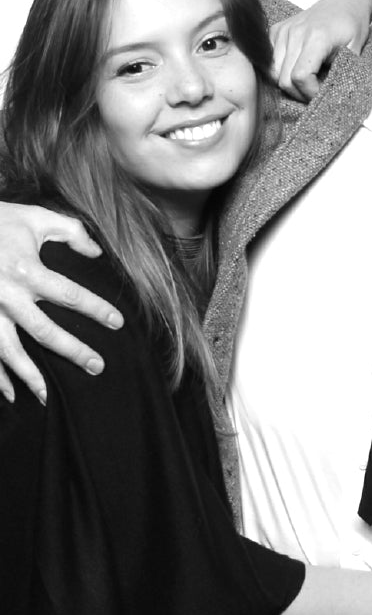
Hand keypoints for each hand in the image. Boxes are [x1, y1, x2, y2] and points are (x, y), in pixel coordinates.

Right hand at [0, 203, 121, 401]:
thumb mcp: (36, 217)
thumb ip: (71, 231)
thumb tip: (97, 253)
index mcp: (26, 270)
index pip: (69, 295)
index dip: (96, 310)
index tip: (118, 323)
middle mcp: (6, 295)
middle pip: (44, 331)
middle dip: (73, 351)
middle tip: (97, 367)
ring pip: (9, 351)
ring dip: (30, 376)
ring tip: (51, 396)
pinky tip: (11, 394)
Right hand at [270, 0, 371, 101]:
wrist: (344, 2)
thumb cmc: (352, 26)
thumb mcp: (355, 50)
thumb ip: (343, 72)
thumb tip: (333, 95)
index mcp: (316, 37)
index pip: (300, 76)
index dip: (310, 92)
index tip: (321, 94)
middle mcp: (294, 32)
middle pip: (283, 79)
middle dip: (300, 93)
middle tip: (315, 94)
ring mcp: (283, 30)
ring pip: (273, 73)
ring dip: (289, 84)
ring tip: (307, 83)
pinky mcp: (276, 30)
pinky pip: (268, 61)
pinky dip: (279, 71)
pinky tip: (295, 70)